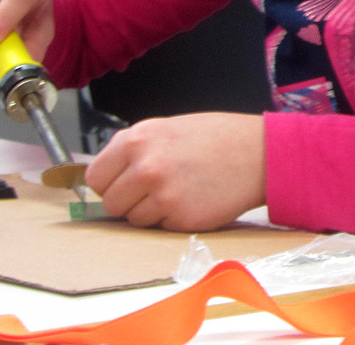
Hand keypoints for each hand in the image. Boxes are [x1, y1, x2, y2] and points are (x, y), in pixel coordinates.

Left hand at [85, 113, 266, 230]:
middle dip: (128, 200)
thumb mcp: (168, 127)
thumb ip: (135, 147)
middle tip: (153, 190)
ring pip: (134, 219)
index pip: (96, 177)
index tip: (121, 184)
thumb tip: (106, 172)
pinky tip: (192, 199)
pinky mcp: (180, 218)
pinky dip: (172, 219)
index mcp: (138, 140)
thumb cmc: (217, 138)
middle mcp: (145, 167)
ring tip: (177, 191)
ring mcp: (162, 195)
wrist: (259, 153)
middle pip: (111, 203)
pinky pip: (159, 227)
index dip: (109, 183)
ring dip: (150, 212)